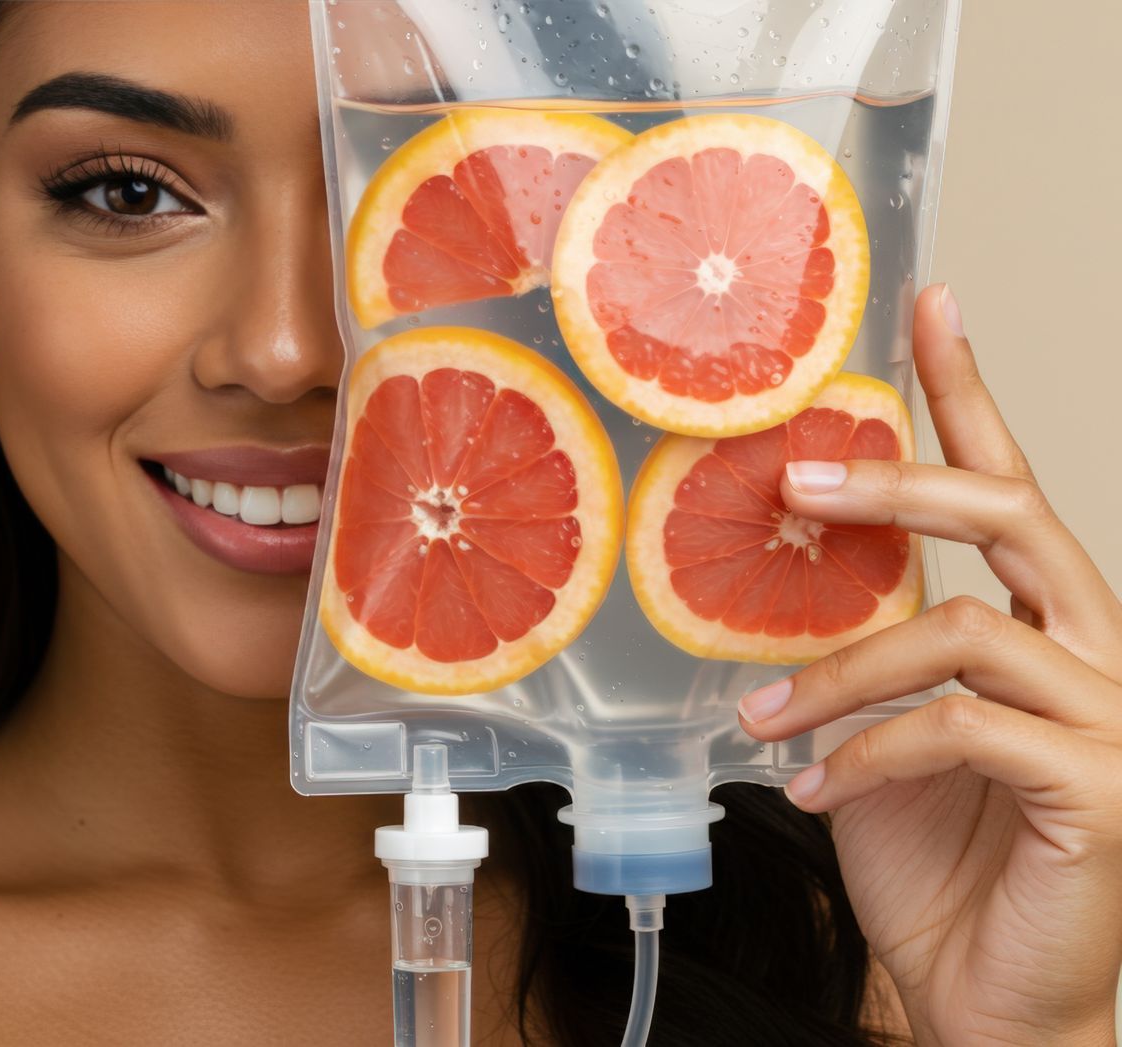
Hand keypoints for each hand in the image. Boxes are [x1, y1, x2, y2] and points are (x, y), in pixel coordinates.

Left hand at [735, 284, 1121, 1045]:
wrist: (993, 998)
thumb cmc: (944, 867)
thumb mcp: (880, 734)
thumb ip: (860, 652)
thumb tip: (777, 575)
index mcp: (1048, 626)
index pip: (1012, 486)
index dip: (969, 392)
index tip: (927, 303)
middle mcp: (1099, 653)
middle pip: (1015, 517)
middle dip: (902, 483)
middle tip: (798, 480)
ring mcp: (1116, 720)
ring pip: (963, 632)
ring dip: (839, 671)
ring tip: (763, 717)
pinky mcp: (1104, 791)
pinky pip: (960, 730)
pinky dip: (869, 752)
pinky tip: (812, 789)